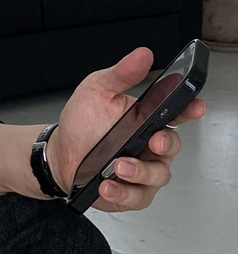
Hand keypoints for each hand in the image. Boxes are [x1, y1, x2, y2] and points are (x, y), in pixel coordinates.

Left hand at [49, 47, 205, 212]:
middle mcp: (148, 146)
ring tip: (118, 166)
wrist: (59, 153)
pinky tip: (108, 186)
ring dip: (140, 172)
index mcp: (146, 120)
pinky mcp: (129, 193)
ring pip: (157, 176)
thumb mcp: (97, 90)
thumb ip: (121, 74)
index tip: (194, 106)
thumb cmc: (82, 123)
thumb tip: (142, 55)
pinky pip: (136, 197)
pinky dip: (123, 194)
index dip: (190, 110)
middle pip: (172, 147)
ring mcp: (141, 172)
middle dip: (166, 145)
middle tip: (153, 142)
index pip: (176, 114)